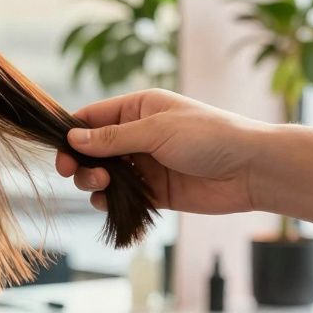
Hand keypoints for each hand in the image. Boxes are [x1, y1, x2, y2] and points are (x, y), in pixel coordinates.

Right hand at [56, 89, 269, 215]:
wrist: (252, 170)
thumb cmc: (210, 137)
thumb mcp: (156, 131)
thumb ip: (112, 138)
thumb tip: (73, 139)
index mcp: (139, 109)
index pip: (92, 118)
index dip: (72, 133)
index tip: (61, 151)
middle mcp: (138, 135)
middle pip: (92, 149)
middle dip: (80, 161)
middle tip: (74, 172)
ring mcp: (145, 164)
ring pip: (103, 174)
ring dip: (93, 181)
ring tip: (103, 185)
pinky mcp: (153, 192)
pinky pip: (120, 196)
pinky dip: (108, 201)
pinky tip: (108, 202)